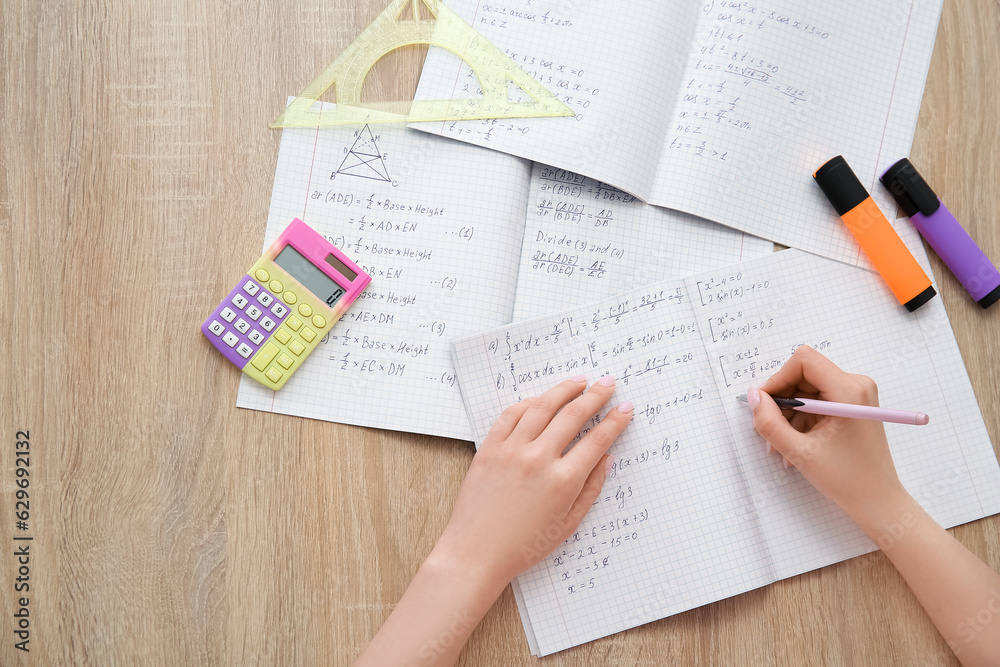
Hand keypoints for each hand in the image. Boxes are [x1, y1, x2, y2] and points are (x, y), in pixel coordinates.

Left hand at [433, 375, 633, 588]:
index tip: (625, 408)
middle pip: (573, 416)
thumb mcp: (567, 524)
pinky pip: (511, 415)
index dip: (615, 421)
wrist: (476, 552)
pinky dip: (529, 402)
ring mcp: (511, 451)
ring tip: (578, 381)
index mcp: (563, 481)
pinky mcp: (489, 449)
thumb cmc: (523, 546)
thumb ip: (590, 489)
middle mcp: (538, 460)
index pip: (597, 441)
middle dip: (595, 396)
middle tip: (607, 384)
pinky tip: (541, 399)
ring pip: (542, 407)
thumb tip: (606, 460)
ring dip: (563, 390)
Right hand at [747, 346, 907, 526]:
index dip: (778, 378)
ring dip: (789, 414)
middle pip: (803, 374)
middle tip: (769, 429)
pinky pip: (816, 401)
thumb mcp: (799, 452)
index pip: (803, 361)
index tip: (765, 403)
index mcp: (849, 391)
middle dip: (782, 401)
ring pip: (807, 389)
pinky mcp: (852, 405)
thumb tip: (753, 397)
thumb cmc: (846, 479)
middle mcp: (856, 385)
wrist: (877, 500)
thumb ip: (770, 422)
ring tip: (781, 445)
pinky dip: (801, 419)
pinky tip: (795, 443)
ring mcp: (855, 395)